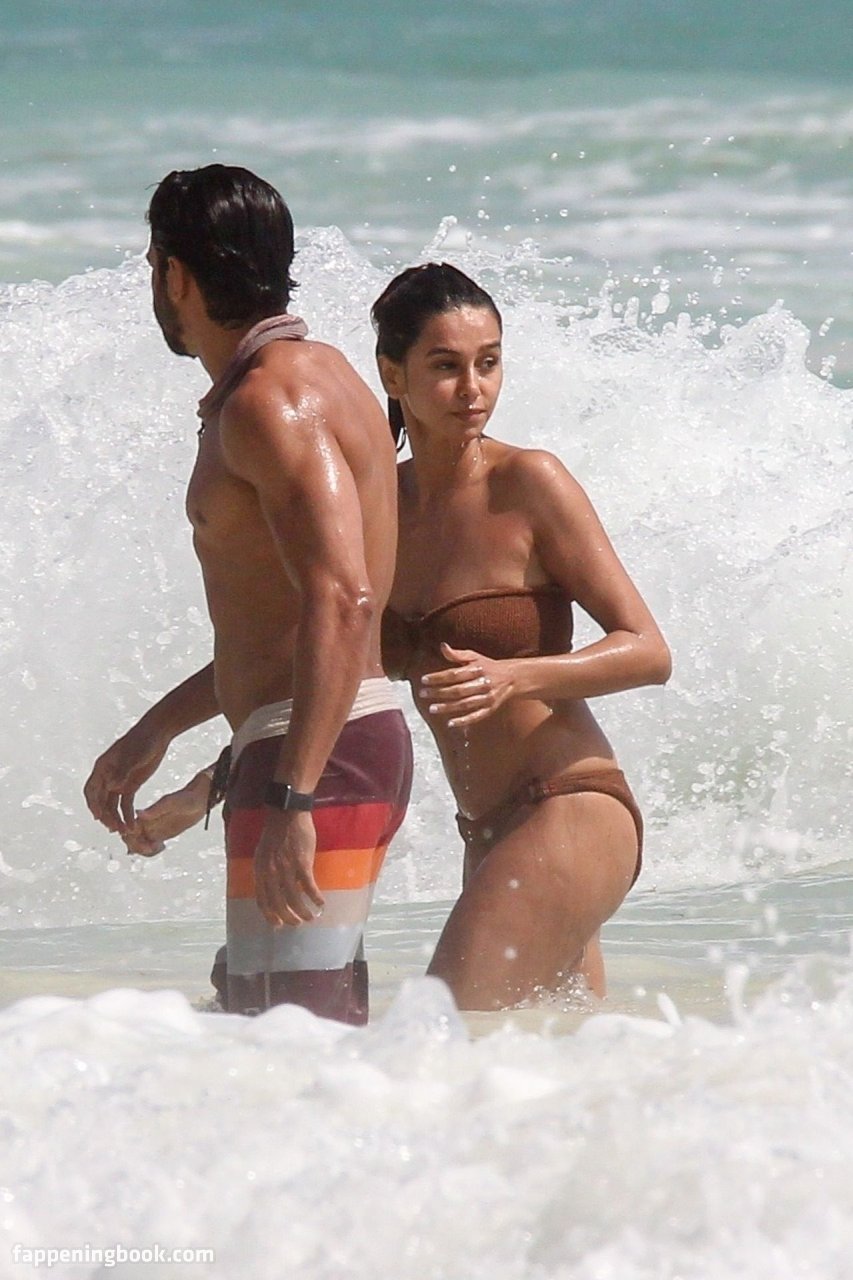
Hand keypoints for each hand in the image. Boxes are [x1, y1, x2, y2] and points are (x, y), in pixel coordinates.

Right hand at [84, 725, 168, 833]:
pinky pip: (126, 803)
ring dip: (117, 818)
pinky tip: (133, 825)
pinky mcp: (131, 785)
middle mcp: (108, 776)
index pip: (91, 790)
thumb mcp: (134, 756)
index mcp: (103, 768)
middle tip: (115, 829)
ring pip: (113, 805)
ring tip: (125, 831)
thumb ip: (123, 771)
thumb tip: (111, 787)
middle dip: (106, 816)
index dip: (93, 804)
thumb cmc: (143, 741)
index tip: (98, 817)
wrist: (157, 733)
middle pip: (101, 801)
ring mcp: (119, 781)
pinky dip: (128, 814)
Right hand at [121, 771, 210, 856]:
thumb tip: (137, 814)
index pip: (127, 829)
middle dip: (138, 847)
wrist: (201, 799)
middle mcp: (146, 822)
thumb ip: (156, 809)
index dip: (131, 839)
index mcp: (145, 814)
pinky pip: (149, 847)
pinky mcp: (161, 835)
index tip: (146, 842)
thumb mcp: (173, 802)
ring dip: (144, 851)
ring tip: (159, 847)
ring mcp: (153, 829)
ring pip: (138, 845)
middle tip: (153, 847)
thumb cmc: (187, 798)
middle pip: (130, 840)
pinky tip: (162, 847)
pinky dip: (151, 851)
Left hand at [254, 808, 323, 927]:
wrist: (287, 814)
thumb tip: (270, 888)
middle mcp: (271, 873)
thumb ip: (265, 871)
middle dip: (288, 918)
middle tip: (296, 924)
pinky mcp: (302, 863)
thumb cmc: (275, 833)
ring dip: (303, 912)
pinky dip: (315, 898)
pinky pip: (309, 887)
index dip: (270, 915)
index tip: (278, 925)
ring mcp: (286, 869)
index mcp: (260, 871)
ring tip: (310, 918)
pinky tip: (321, 903)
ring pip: (294, 899)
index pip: (262, 901)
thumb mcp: (262, 854)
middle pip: (278, 904)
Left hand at [419, 643, 515, 727]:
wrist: (513, 677)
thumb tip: (442, 646)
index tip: (423, 680)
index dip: (438, 677)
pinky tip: (450, 723)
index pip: (454, 674)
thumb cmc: (488, 666)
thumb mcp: (475, 657)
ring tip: (432, 709)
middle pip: (457, 690)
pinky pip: (476, 716)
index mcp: (477, 669)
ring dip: (448, 707)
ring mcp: (487, 697)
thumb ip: (457, 654)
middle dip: (439, 692)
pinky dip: (464, 721)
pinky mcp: (490, 709)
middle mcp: (483, 683)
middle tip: (422, 694)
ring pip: (465, 704)